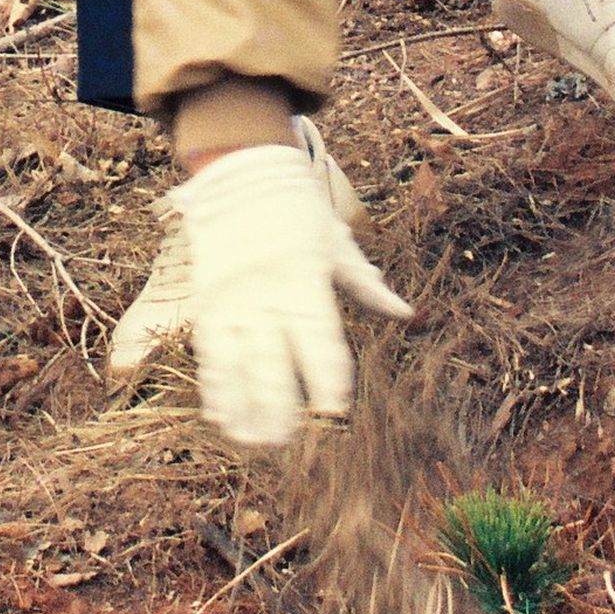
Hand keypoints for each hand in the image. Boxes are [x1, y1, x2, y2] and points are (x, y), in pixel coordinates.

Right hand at [165, 137, 410, 448]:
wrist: (241, 170)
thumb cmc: (298, 210)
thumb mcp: (336, 242)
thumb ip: (366, 284)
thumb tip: (406, 313)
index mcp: (306, 280)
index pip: (319, 338)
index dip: (326, 377)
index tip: (333, 411)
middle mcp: (267, 294)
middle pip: (273, 361)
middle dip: (280, 406)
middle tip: (287, 443)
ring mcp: (233, 299)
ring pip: (236, 363)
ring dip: (244, 406)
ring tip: (255, 442)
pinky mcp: (208, 300)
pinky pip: (209, 350)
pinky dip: (215, 385)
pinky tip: (222, 415)